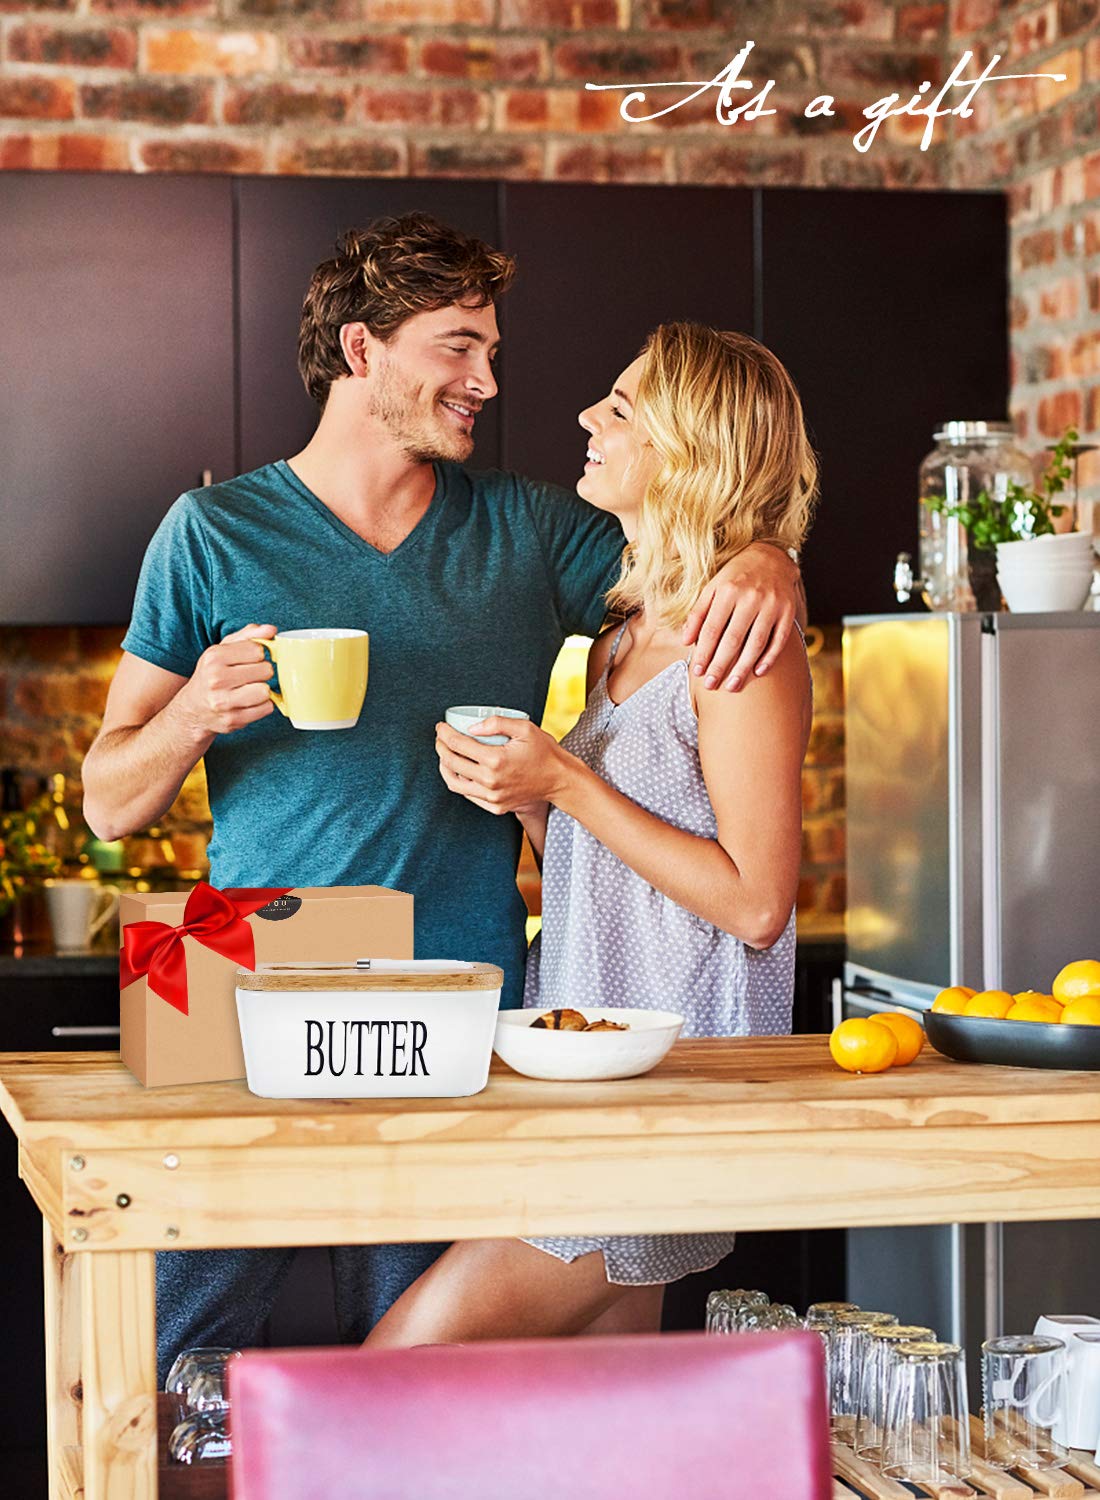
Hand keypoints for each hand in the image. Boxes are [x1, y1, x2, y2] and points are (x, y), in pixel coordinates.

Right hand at [175, 623, 276, 737]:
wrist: (193, 709)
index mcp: (214, 657)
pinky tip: (250, 702)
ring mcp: (224, 702)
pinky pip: (266, 708)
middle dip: (263, 672)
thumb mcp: (222, 649)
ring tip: (251, 689)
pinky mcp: (234, 720)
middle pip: (266, 670)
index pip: (257, 650)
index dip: (259, 654)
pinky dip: (263, 705)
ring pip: (266, 691)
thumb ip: (248, 635)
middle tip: (250, 676)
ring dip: (264, 690)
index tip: (252, 659)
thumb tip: (271, 630)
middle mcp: (217, 679)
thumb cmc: (212, 675)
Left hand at [434, 717, 569, 815]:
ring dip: (445, 767)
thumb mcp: (524, 728)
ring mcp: (492, 797)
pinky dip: (459, 781)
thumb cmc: (544, 752)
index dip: (444, 733)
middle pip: (451, 763)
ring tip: (445, 754)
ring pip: (454, 783)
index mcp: (495, 760)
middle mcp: (490, 781)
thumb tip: (471, 727)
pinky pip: (468, 795)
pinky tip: (460, 770)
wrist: (559, 780)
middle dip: (441, 747)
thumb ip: (497, 723)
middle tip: (441, 738)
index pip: (458, 744)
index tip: (441, 727)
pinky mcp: (495, 807)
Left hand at [682, 543, 799, 691]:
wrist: (771, 557)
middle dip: (720, 665)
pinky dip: (769, 658)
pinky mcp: (787, 611)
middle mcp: (750, 597)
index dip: (703, 652)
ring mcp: (771, 605)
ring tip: (732, 686)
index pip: (712, 628)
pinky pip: (779, 640)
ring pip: (756, 643)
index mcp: (728, 591)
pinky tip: (758, 672)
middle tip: (711, 685)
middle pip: (733, 639)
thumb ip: (698, 613)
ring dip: (743, 668)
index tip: (697, 672)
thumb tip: (685, 641)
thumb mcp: (712, 588)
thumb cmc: (735, 577)